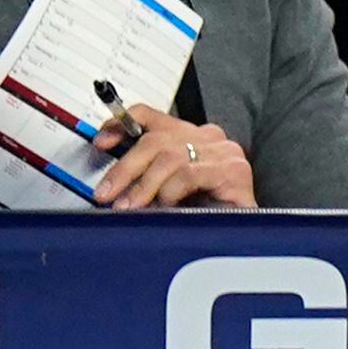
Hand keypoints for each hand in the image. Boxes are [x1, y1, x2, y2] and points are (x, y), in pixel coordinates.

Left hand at [95, 107, 255, 209]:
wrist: (247, 232)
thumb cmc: (208, 211)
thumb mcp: (169, 189)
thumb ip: (148, 176)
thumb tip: (112, 182)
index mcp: (191, 135)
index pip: (151, 116)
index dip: (121, 125)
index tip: (101, 142)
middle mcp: (209, 138)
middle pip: (155, 140)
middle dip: (125, 168)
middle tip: (107, 193)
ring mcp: (224, 153)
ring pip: (169, 157)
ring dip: (144, 186)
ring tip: (131, 206)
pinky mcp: (234, 171)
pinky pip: (189, 174)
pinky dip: (171, 192)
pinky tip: (168, 206)